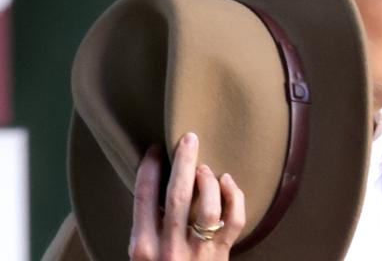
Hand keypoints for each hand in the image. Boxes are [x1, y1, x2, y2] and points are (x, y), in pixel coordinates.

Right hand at [128, 133, 245, 259]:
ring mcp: (198, 253)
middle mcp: (169, 249)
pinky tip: (228, 181)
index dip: (149, 169)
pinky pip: (234, 221)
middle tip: (188, 138)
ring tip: (204, 168)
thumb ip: (146, 227)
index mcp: (143, 248)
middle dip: (184, 162)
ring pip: (208, 207)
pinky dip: (235, 197)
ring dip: (208, 181)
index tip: (155, 149)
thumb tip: (155, 184)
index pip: (143, 198)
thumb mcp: (142, 256)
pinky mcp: (222, 255)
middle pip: (178, 196)